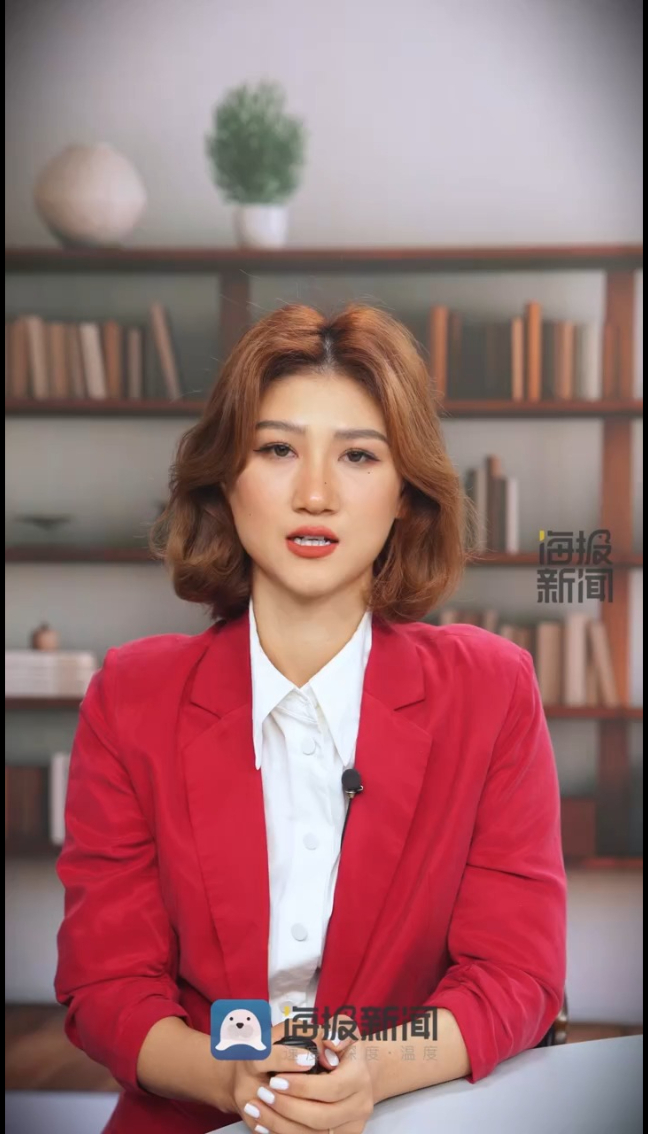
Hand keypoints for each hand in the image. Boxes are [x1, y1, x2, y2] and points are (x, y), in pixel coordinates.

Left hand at [237, 1016, 374, 1133]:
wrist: (355, 1075)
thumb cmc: (342, 1049)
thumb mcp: (343, 1030)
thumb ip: (337, 1029)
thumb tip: (330, 1042)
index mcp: (360, 1078)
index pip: (331, 1088)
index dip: (302, 1087)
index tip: (276, 1080)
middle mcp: (360, 1107)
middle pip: (322, 1117)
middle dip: (288, 1107)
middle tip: (263, 1094)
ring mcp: (350, 1127)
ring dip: (281, 1125)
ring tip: (257, 1109)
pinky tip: (264, 1125)